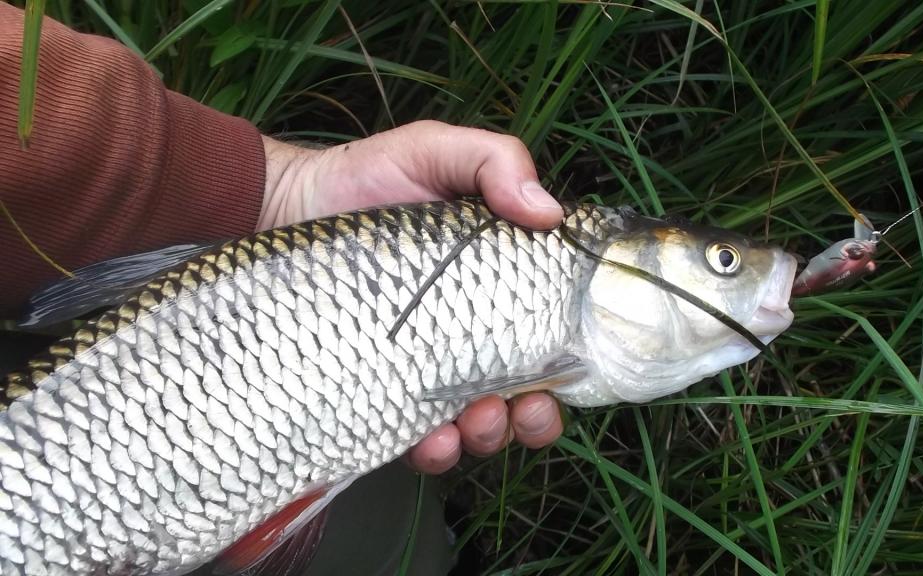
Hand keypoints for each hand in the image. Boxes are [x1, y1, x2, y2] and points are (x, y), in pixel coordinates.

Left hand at [259, 120, 564, 473]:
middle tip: (523, 407)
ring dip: (490, 434)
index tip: (567, 371)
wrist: (290, 206)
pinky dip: (436, 449)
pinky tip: (431, 439)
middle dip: (536, 417)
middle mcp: (474, 333)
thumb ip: (496, 161)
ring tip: (474, 419)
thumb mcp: (436, 151)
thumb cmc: (368, 176)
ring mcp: (429, 367)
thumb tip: (551, 213)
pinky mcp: (385, 390)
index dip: (573, 364)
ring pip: (481, 423)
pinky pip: (419, 437)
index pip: (556, 333)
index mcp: (500, 284)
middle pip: (528, 393)